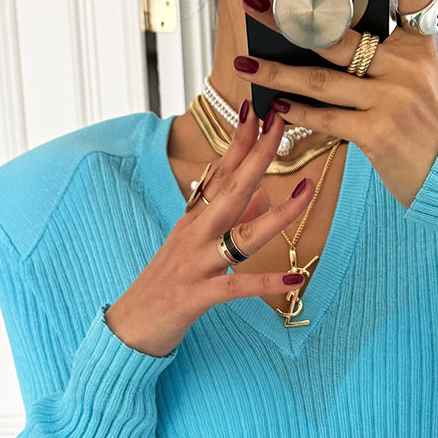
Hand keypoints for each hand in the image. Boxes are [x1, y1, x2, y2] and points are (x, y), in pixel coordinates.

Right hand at [105, 107, 313, 356]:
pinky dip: (267, 283)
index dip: (240, 142)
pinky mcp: (197, 296)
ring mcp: (195, 264)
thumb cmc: (165, 285)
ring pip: (240, 234)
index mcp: (194, 220)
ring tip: (308, 192)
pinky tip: (296, 278)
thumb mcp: (195, 246)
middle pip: (230, 189)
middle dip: (257, 156)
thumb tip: (264, 197)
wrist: (129, 327)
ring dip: (278, 214)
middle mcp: (194, 235)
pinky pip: (237, 286)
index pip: (220, 172)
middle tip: (279, 124)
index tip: (259, 110)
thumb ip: (230, 220)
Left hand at [237, 0, 437, 209]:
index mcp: (416, 48)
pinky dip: (297, 113)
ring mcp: (390, 100)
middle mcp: (404, 68)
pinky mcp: (377, 133)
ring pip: (320, 79)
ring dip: (277, 71)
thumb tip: (320, 39)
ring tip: (244, 64)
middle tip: (254, 2)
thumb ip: (379, 56)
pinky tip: (275, 106)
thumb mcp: (415, 80)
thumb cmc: (420, 124)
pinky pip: (326, 118)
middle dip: (289, 18)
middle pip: (337, 34)